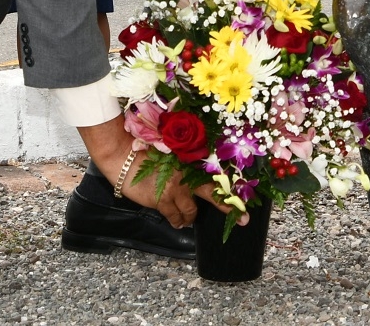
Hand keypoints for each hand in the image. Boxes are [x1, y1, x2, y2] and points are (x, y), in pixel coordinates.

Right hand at [79, 120, 239, 228]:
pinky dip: (177, 221)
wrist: (123, 156)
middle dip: (227, 208)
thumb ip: (184, 156)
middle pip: (212, 195)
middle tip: (242, 220)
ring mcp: (176, 190)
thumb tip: (195, 165)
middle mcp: (187, 176)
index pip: (216, 175)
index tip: (246, 199)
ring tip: (187, 218)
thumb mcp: (169, 148)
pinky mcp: (162, 201)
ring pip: (191, 212)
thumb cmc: (144, 148)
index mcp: (190, 160)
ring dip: (190, 217)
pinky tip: (177, 221)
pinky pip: (175, 217)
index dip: (231, 188)